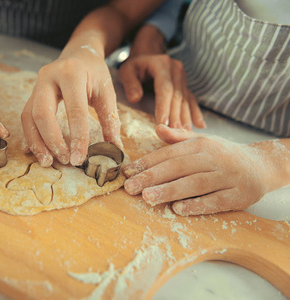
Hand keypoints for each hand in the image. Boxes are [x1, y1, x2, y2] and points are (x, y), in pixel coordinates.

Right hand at [21, 46, 121, 166]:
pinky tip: (35, 152)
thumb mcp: (106, 91)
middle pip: (42, 113)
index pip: (74, 109)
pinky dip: (30, 136)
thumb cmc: (94, 73)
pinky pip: (25, 118)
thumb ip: (110, 119)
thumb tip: (116, 149)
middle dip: (52, 140)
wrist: (78, 54)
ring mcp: (36, 85)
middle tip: (65, 160)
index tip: (79, 158)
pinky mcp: (31, 95)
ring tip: (48, 162)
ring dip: (37, 142)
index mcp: (71, 72)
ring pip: (29, 117)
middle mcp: (48, 77)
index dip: (77, 136)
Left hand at [118, 54, 205, 129]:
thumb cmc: (134, 66)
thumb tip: (135, 99)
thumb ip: (130, 84)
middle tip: (175, 133)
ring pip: (185, 100)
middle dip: (176, 116)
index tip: (162, 123)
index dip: (164, 107)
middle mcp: (176, 70)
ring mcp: (183, 78)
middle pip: (177, 96)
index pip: (165, 89)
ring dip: (186, 118)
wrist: (147, 56)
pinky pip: (191, 100)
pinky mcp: (185, 85)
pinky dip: (195, 113)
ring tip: (186, 134)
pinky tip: (200, 126)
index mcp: (162, 64)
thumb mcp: (126, 71)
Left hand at [122, 125, 274, 215]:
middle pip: (179, 167)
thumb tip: (157, 128)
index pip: (169, 153)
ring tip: (147, 198)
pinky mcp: (239, 195)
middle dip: (152, 177)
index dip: (147, 163)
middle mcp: (213, 158)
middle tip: (130, 187)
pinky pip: (215, 201)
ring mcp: (227, 177)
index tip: (127, 172)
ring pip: (195, 184)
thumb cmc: (223, 155)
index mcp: (200, 145)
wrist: (262, 165)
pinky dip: (196, 205)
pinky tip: (177, 209)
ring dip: (170, 191)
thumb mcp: (202, 142)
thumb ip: (178, 139)